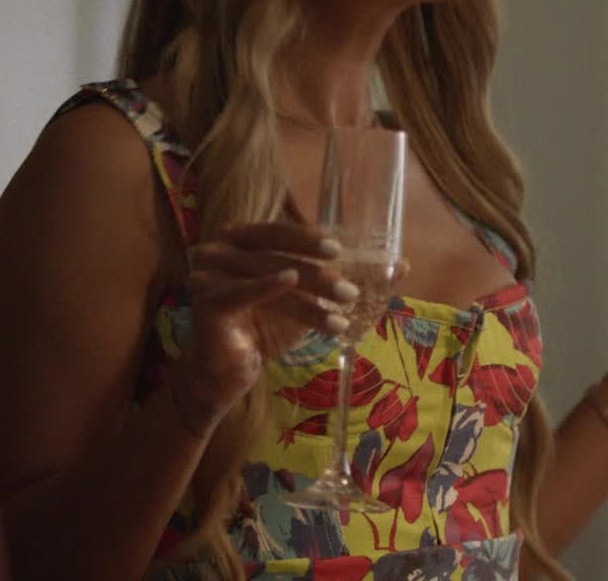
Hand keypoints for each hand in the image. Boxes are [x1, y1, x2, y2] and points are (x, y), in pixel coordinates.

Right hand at [165, 222, 362, 436]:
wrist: (226, 375)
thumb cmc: (264, 330)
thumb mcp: (308, 303)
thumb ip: (344, 282)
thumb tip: (402, 266)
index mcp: (241, 239)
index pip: (278, 232)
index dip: (308, 238)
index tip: (340, 250)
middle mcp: (220, 248)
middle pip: (275, 252)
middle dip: (317, 273)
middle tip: (350, 292)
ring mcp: (208, 272)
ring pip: (268, 276)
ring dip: (308, 297)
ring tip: (340, 315)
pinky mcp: (205, 301)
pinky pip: (239, 291)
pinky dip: (266, 286)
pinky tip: (289, 283)